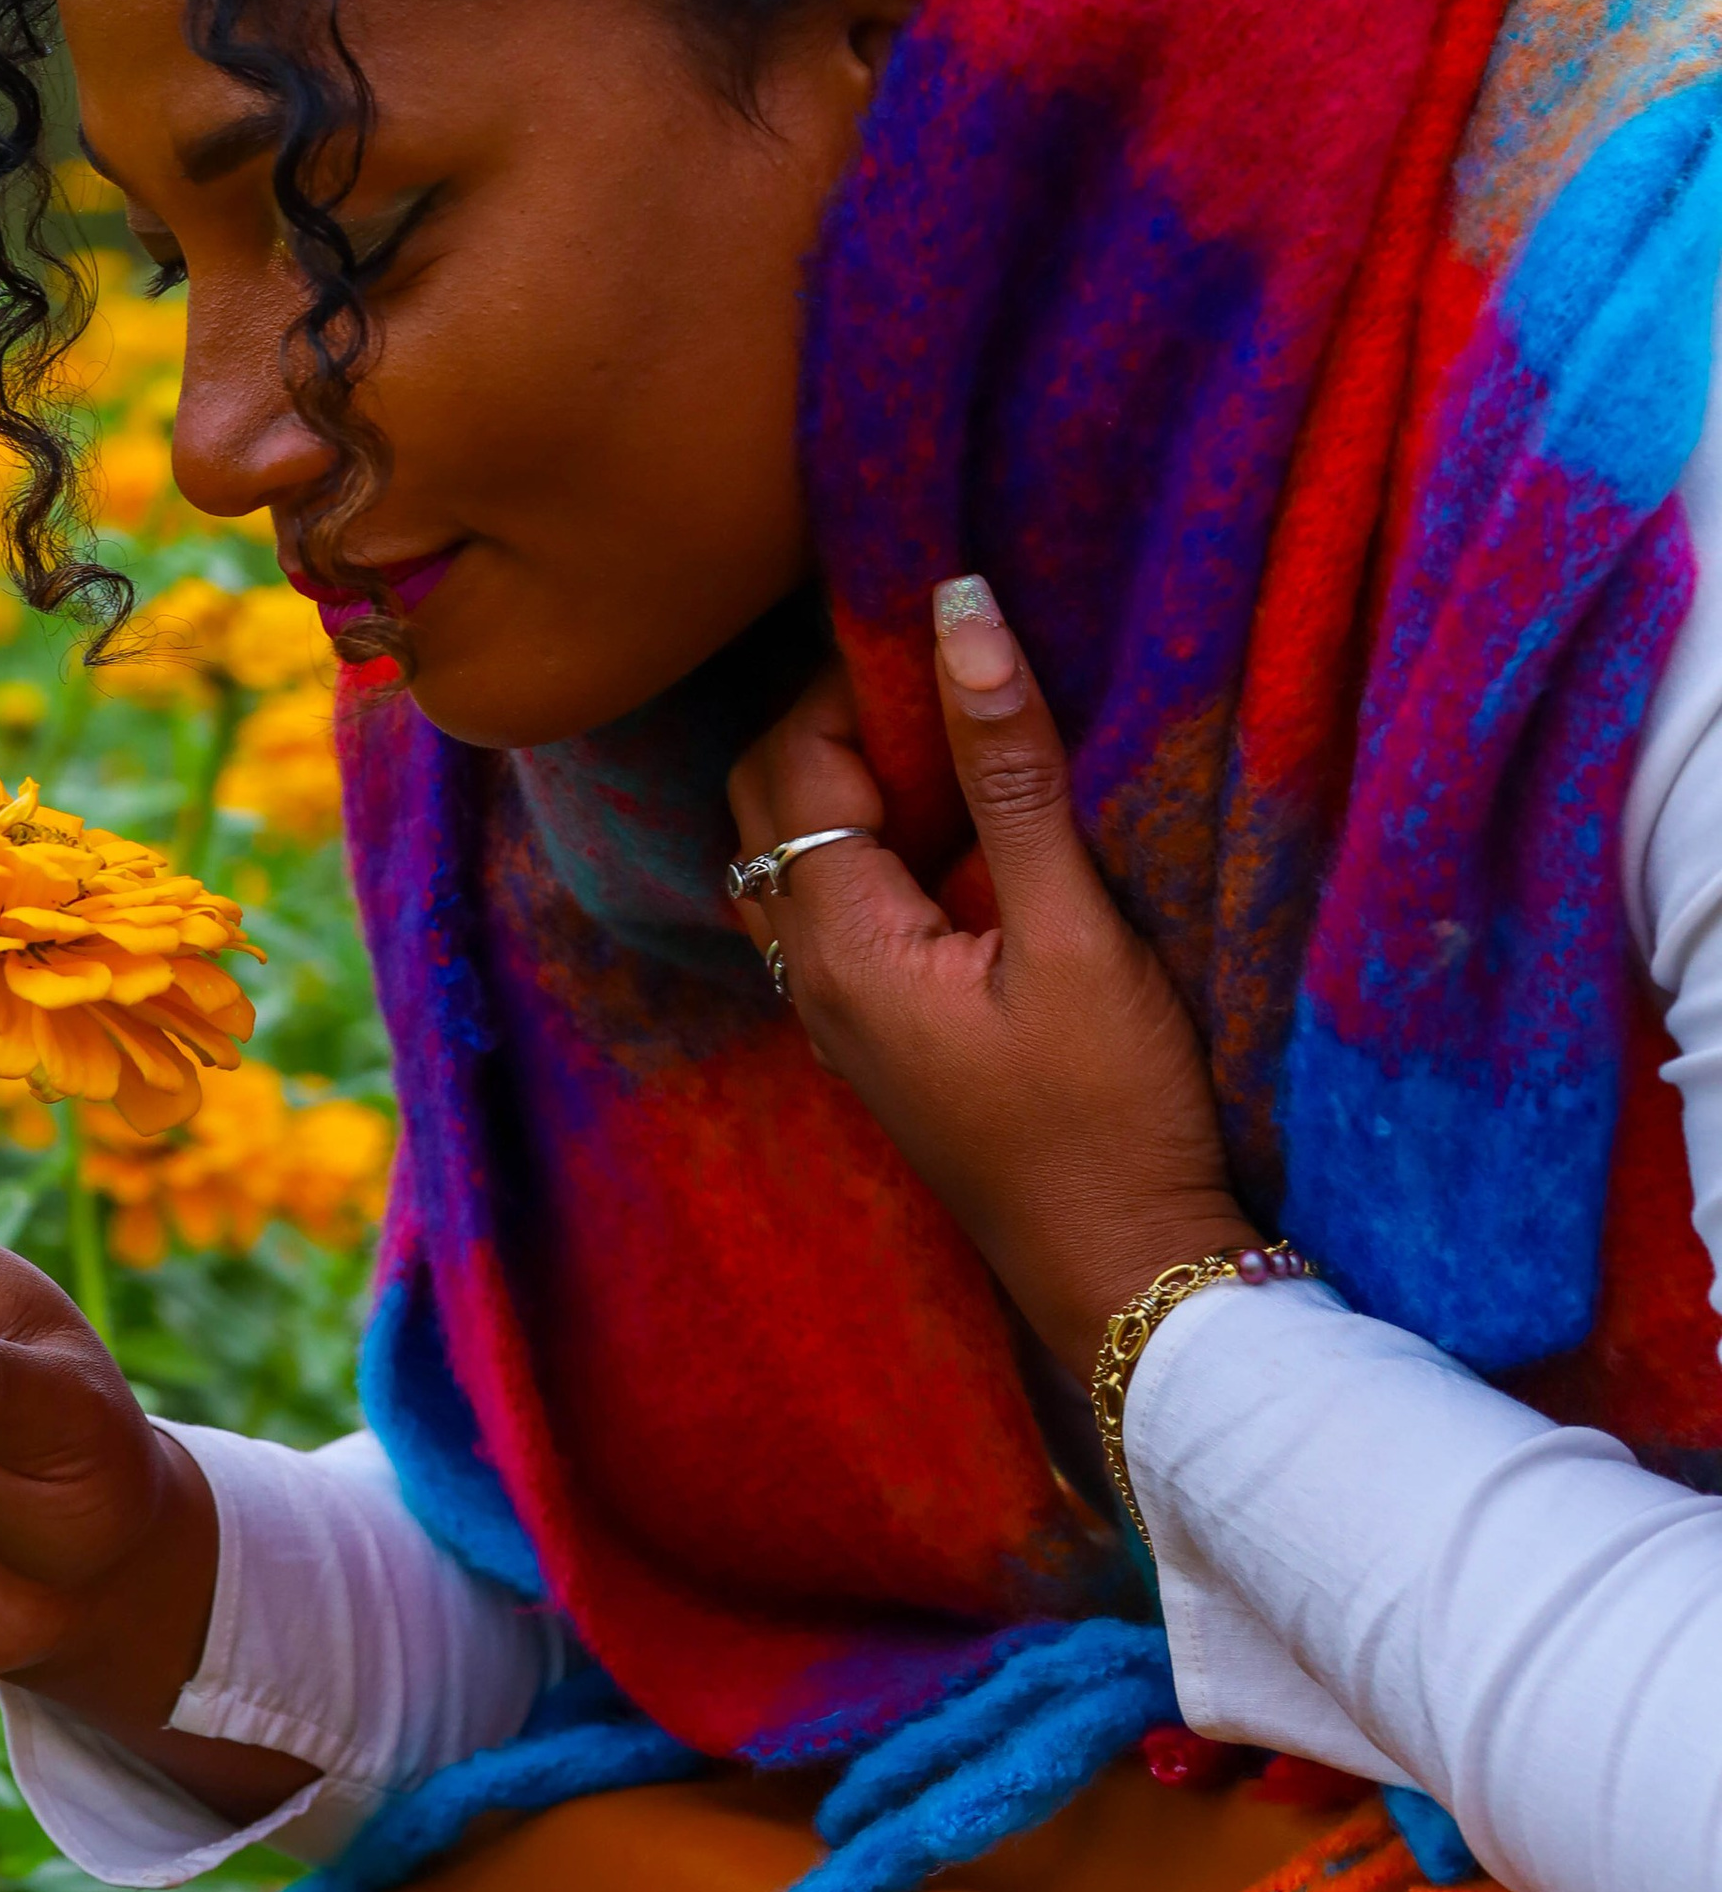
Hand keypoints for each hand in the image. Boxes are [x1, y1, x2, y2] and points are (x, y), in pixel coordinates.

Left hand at [725, 582, 1251, 1376]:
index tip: (940, 637)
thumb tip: (961, 614)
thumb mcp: (1075, 931)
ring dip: (847, 784)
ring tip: (952, 744)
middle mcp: (811, 976)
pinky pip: (829, 907)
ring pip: (790, 856)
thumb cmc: (1110, 1114)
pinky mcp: (880, 1035)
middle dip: (834, 722)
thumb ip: (1011, 771)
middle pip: (765, 801)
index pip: (794, 760)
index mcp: (841, 944)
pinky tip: (957, 832)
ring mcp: (838, 1013)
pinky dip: (868, 845)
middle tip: (943, 680)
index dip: (853, 683)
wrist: (1125, 1277)